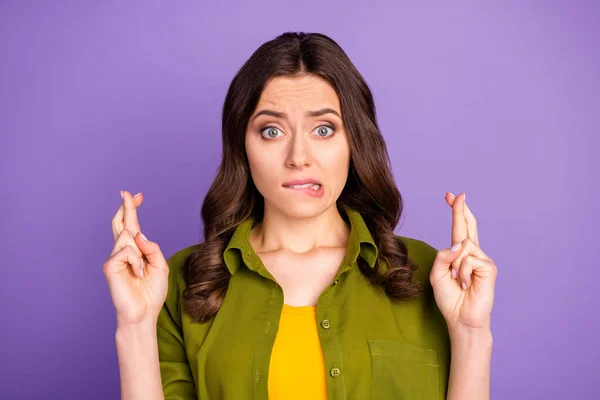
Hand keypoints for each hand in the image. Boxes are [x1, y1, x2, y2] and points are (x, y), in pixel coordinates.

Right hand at [103, 190, 168, 326]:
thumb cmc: (151, 292)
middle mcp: (122, 252)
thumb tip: (137, 233)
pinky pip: (126, 251)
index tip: (137, 195)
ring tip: (141, 270)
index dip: (132, 210)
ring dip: (139, 253)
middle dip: (126, 207)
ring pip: (128, 237)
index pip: (132, 226)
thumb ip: (151, 248)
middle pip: (121, 224)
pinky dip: (135, 261)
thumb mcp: (159, 265)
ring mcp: (114, 258)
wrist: (144, 313)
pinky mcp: (110, 266)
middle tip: (128, 193)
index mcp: (135, 251)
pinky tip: (136, 274)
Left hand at [429, 192, 497, 334]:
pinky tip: (466, 284)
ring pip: (463, 245)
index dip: (456, 212)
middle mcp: (472, 254)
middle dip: (460, 210)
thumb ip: (443, 256)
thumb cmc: (449, 298)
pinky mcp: (489, 268)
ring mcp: (483, 260)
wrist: (460, 317)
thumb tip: (459, 244)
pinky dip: (462, 272)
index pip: (459, 229)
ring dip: (455, 265)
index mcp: (459, 254)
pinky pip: (469, 259)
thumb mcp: (437, 274)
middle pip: (468, 226)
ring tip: (459, 281)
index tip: (451, 196)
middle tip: (457, 194)